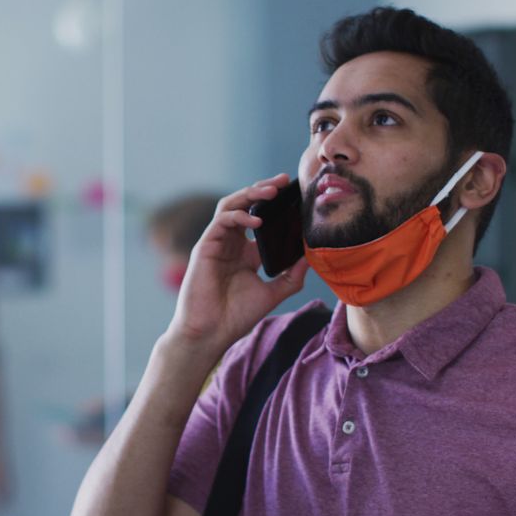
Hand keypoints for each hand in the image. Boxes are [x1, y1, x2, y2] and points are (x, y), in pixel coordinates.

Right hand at [166, 174, 308, 355]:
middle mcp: (230, 243)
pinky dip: (239, 216)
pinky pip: (221, 222)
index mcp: (245, 252)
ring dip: (250, 195)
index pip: (260, 219)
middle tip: (284, 181)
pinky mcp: (204, 247)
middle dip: (263, 190)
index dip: (275, 206)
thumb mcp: (272, 294)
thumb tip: (311, 257)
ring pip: (230, 206)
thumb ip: (291, 276)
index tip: (296, 196)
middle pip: (245, 205)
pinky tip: (256, 221)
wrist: (210, 334)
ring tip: (271, 192)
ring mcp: (216, 243)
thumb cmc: (235, 316)